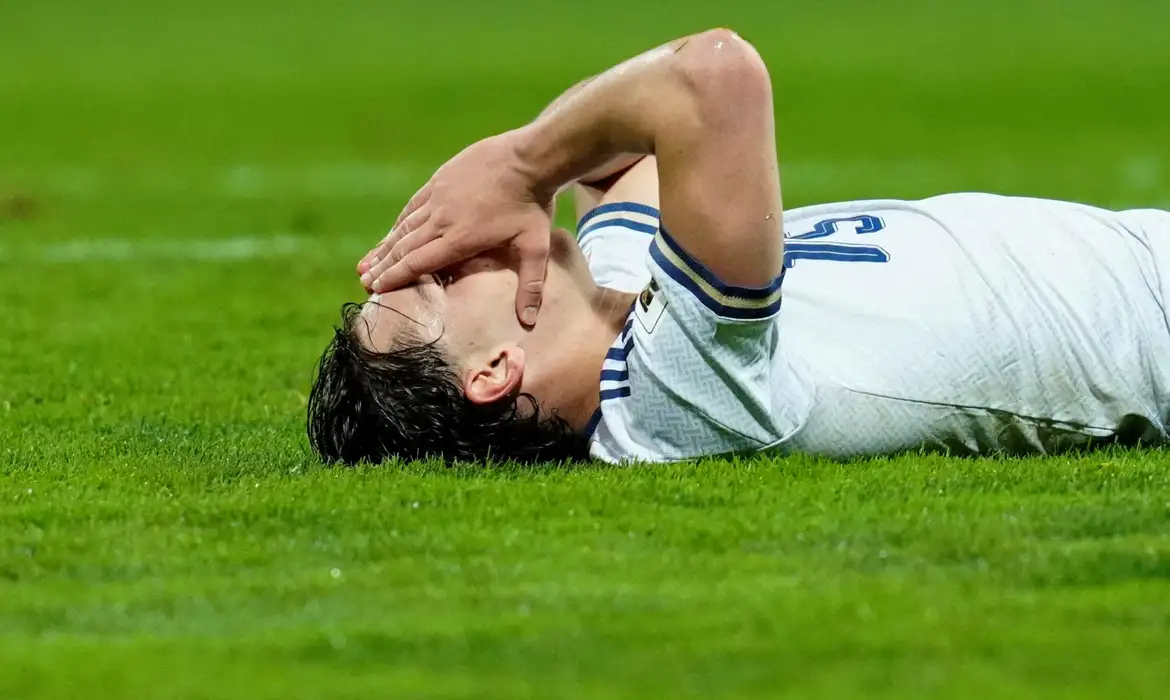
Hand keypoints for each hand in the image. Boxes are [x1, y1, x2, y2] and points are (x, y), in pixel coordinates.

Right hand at [359, 130, 554, 325]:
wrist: (529, 157)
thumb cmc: (533, 204)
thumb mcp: (536, 248)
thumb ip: (531, 286)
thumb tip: (528, 321)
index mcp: (460, 238)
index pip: (418, 262)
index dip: (394, 277)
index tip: (376, 288)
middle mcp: (442, 219)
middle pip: (404, 247)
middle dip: (383, 266)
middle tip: (365, 281)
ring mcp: (438, 196)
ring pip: (404, 226)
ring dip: (385, 246)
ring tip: (368, 262)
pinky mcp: (439, 180)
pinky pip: (413, 205)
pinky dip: (400, 222)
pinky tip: (393, 231)